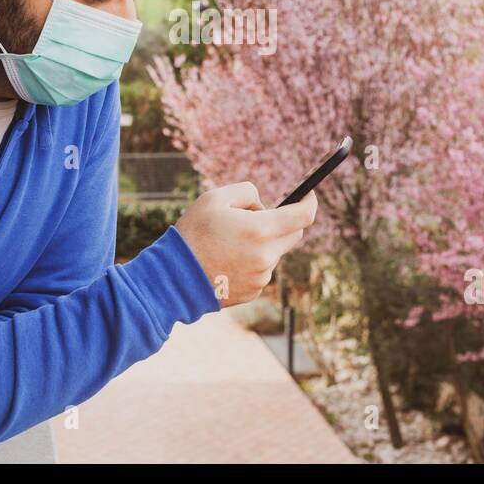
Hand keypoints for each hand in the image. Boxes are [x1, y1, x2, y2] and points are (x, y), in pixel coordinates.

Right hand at [175, 182, 317, 306]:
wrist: (175, 277)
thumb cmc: (193, 233)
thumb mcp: (214, 198)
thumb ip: (247, 191)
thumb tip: (263, 206)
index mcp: (260, 230)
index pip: (303, 216)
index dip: (309, 202)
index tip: (308, 195)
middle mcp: (266, 256)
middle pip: (294, 234)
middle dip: (284, 222)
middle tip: (260, 216)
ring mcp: (261, 277)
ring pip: (275, 252)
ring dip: (263, 243)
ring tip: (230, 242)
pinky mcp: (254, 291)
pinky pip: (262, 270)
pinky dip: (252, 261)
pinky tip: (228, 260)